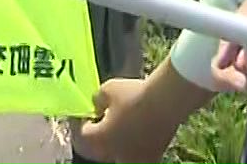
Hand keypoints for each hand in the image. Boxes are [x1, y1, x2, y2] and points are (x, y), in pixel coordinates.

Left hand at [77, 76, 195, 163]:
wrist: (166, 101)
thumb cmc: (135, 95)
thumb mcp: (107, 90)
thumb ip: (96, 101)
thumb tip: (96, 106)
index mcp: (99, 140)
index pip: (81, 135)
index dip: (80, 122)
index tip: (83, 113)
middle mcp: (115, 155)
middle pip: (97, 150)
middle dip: (95, 136)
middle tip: (97, 121)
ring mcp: (134, 159)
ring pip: (116, 155)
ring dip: (112, 143)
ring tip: (116, 125)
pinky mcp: (151, 158)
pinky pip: (135, 156)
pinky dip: (131, 147)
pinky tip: (134, 131)